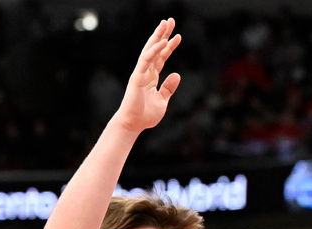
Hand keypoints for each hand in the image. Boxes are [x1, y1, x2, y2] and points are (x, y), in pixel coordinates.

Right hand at [115, 18, 181, 132]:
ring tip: (166, 24)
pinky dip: (155, 50)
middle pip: (155, 48)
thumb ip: (169, 87)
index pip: (162, 57)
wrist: (133, 124)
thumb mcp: (162, 100)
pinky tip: (163, 42)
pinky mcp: (138, 77)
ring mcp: (141, 72)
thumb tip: (177, 74)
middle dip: (162, 34)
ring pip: (150, 50)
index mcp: (151, 76)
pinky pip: (147, 60)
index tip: (178, 36)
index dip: (169, 46)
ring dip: (158, 36)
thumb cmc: (145, 115)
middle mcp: (146, 71)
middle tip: (170, 20)